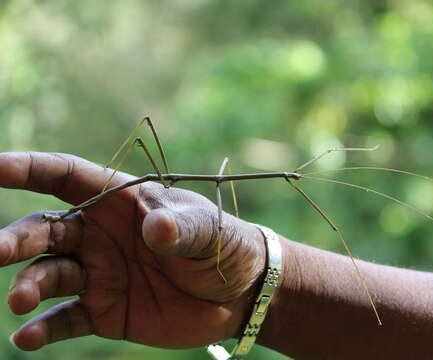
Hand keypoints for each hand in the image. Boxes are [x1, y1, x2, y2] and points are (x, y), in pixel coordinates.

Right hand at [0, 152, 265, 350]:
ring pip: (48, 274)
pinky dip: (43, 329)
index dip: (28, 168)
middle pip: (45, 229)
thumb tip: (157, 230)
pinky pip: (64, 320)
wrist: (238, 294)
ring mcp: (99, 273)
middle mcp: (101, 234)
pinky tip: (28, 338)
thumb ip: (183, 227)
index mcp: (122, 202)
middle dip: (16, 238)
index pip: (66, 176)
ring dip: (29, 285)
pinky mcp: (104, 311)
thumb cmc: (224, 246)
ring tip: (20, 302)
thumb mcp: (209, 230)